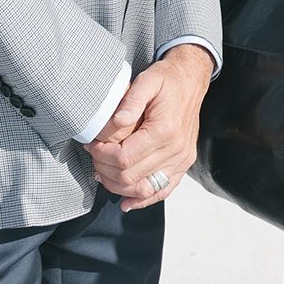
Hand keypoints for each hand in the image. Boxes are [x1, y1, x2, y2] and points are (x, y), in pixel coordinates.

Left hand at [85, 45, 212, 211]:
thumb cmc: (167, 80)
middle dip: (105, 169)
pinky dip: (143, 201)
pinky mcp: (183, 164)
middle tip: (94, 155)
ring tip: (103, 172)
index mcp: (164, 130)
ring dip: (118, 186)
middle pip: (130, 177)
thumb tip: (115, 122)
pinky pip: (163, 190)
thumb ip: (130, 101)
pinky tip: (127, 203)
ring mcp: (181, 159)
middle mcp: (175, 149)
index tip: (92, 144)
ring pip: (143, 189)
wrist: (191, 80)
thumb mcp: (146, 81)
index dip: (102, 155)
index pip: (124, 158)